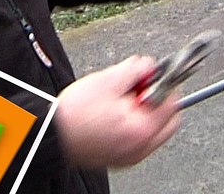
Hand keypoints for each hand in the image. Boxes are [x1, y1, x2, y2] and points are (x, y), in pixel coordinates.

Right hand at [55, 56, 182, 168]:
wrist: (51, 134)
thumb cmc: (74, 113)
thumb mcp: (108, 79)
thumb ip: (136, 69)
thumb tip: (150, 65)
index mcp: (142, 129)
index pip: (173, 103)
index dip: (164, 83)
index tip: (152, 75)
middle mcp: (140, 147)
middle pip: (168, 120)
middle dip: (158, 99)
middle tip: (139, 87)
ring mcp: (131, 155)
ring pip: (154, 129)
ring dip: (145, 111)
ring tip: (122, 99)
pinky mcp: (120, 158)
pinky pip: (139, 139)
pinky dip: (134, 124)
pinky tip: (115, 113)